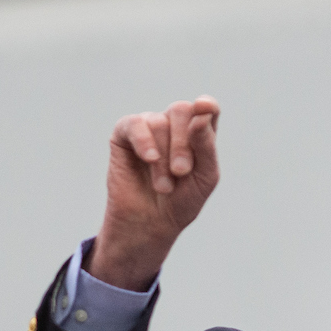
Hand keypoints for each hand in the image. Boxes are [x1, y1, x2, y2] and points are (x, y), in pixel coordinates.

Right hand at [89, 96, 220, 291]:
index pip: (206, 108)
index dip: (206, 104)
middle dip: (183, 143)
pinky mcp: (124, 135)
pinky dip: (143, 141)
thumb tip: (200, 112)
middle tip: (182, 172)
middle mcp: (172, 125)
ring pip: (159, 122)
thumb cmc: (181, 202)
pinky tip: (150, 158)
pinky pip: (134, 123)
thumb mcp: (204, 177)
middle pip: (181, 110)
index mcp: (197, 132)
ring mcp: (148, 127)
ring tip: (164, 186)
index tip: (204, 107)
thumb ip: (206, 145)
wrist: (150, 225)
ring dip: (164, 159)